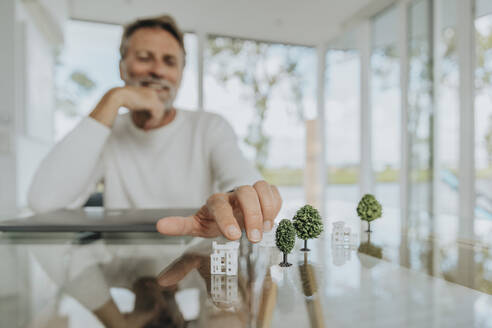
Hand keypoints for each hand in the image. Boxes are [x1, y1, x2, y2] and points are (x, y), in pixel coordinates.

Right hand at [89, 86, 166, 129]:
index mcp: (148, 91)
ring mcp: (153, 97)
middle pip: (159, 108)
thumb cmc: (121, 99)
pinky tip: (146, 125)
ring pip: (160, 111)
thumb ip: (140, 105)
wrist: (117, 96)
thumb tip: (145, 114)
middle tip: (147, 127)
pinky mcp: (152, 102)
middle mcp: (152, 92)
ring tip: (146, 127)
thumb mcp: (133, 102)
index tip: (146, 123)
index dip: (152, 114)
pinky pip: (157, 114)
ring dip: (154, 121)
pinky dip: (153, 121)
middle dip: (154, 119)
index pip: (155, 104)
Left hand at [156, 180, 281, 241]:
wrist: (231, 212)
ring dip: (267, 208)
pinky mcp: (265, 193)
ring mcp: (251, 191)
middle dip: (252, 215)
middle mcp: (234, 194)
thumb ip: (180, 226)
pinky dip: (276, 205)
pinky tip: (271, 221)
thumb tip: (159, 226)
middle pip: (245, 192)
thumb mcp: (197, 225)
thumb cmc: (214, 220)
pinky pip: (274, 192)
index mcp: (216, 202)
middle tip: (254, 237)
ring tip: (266, 228)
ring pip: (262, 187)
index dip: (226, 218)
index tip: (233, 236)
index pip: (219, 204)